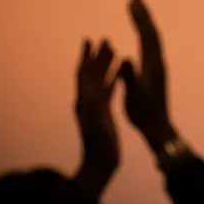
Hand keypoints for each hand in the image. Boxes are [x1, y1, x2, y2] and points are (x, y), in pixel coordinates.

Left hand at [74, 38, 119, 196]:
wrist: (99, 163)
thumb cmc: (99, 145)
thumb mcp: (96, 123)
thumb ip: (93, 105)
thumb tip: (91, 87)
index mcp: (84, 100)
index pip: (84, 73)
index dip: (86, 56)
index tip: (89, 40)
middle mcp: (87, 101)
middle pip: (92, 73)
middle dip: (97, 56)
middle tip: (106, 40)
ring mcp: (95, 107)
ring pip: (100, 80)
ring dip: (105, 65)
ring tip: (114, 52)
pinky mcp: (104, 113)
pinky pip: (108, 91)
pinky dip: (112, 80)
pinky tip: (119, 76)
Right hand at [116, 0, 175, 149]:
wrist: (158, 127)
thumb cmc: (144, 115)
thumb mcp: (135, 97)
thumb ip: (131, 77)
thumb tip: (126, 58)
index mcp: (152, 66)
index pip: (147, 35)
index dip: (140, 18)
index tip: (132, 1)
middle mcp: (158, 62)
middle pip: (152, 32)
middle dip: (143, 13)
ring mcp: (158, 66)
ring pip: (153, 38)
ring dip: (145, 21)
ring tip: (136, 7)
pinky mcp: (156, 71)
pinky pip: (151, 45)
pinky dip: (145, 33)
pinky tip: (141, 32)